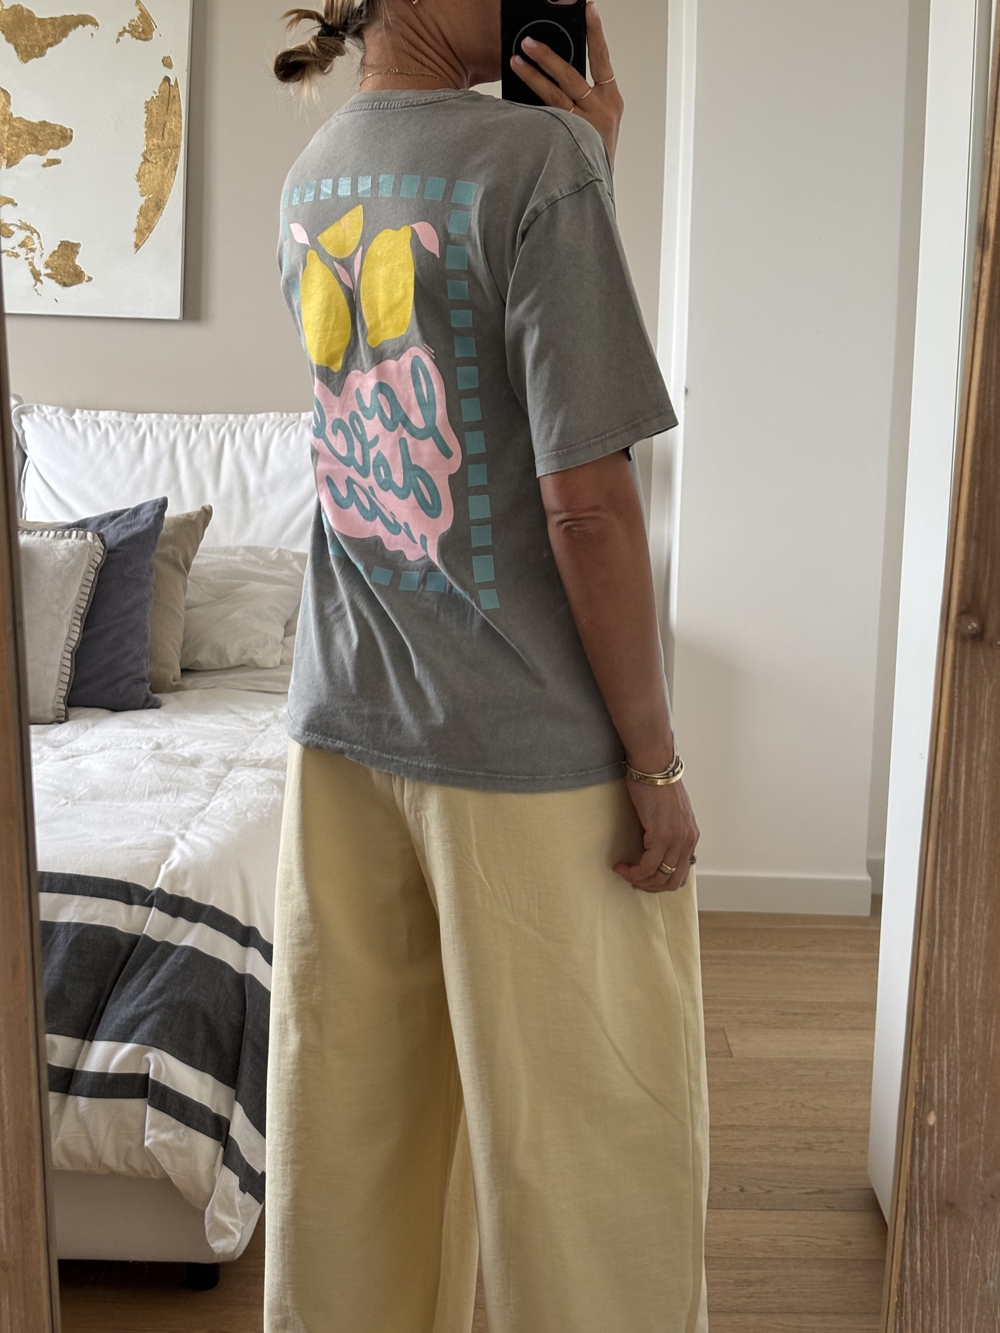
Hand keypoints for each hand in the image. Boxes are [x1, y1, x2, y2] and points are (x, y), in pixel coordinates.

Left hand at [511, 1, 623, 168]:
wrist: (597, 194)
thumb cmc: (595, 156)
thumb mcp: (599, 123)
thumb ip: (584, 98)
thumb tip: (554, 70)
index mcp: (611, 101)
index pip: (602, 58)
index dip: (595, 32)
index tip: (589, 8)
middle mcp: (600, 112)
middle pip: (571, 75)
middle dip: (548, 55)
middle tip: (529, 41)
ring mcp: (583, 128)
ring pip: (554, 96)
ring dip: (533, 76)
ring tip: (516, 60)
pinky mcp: (567, 143)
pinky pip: (543, 121)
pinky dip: (528, 110)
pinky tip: (512, 102)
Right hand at [615, 779, 699, 893]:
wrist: (654, 766)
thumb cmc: (656, 782)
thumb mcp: (667, 812)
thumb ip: (666, 830)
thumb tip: (650, 845)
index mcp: (690, 835)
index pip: (682, 872)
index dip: (661, 881)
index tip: (643, 877)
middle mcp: (688, 841)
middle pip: (673, 881)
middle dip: (651, 887)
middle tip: (632, 880)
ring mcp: (677, 840)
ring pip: (660, 877)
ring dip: (639, 880)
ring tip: (624, 872)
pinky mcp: (662, 836)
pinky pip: (648, 867)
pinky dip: (633, 872)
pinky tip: (621, 865)